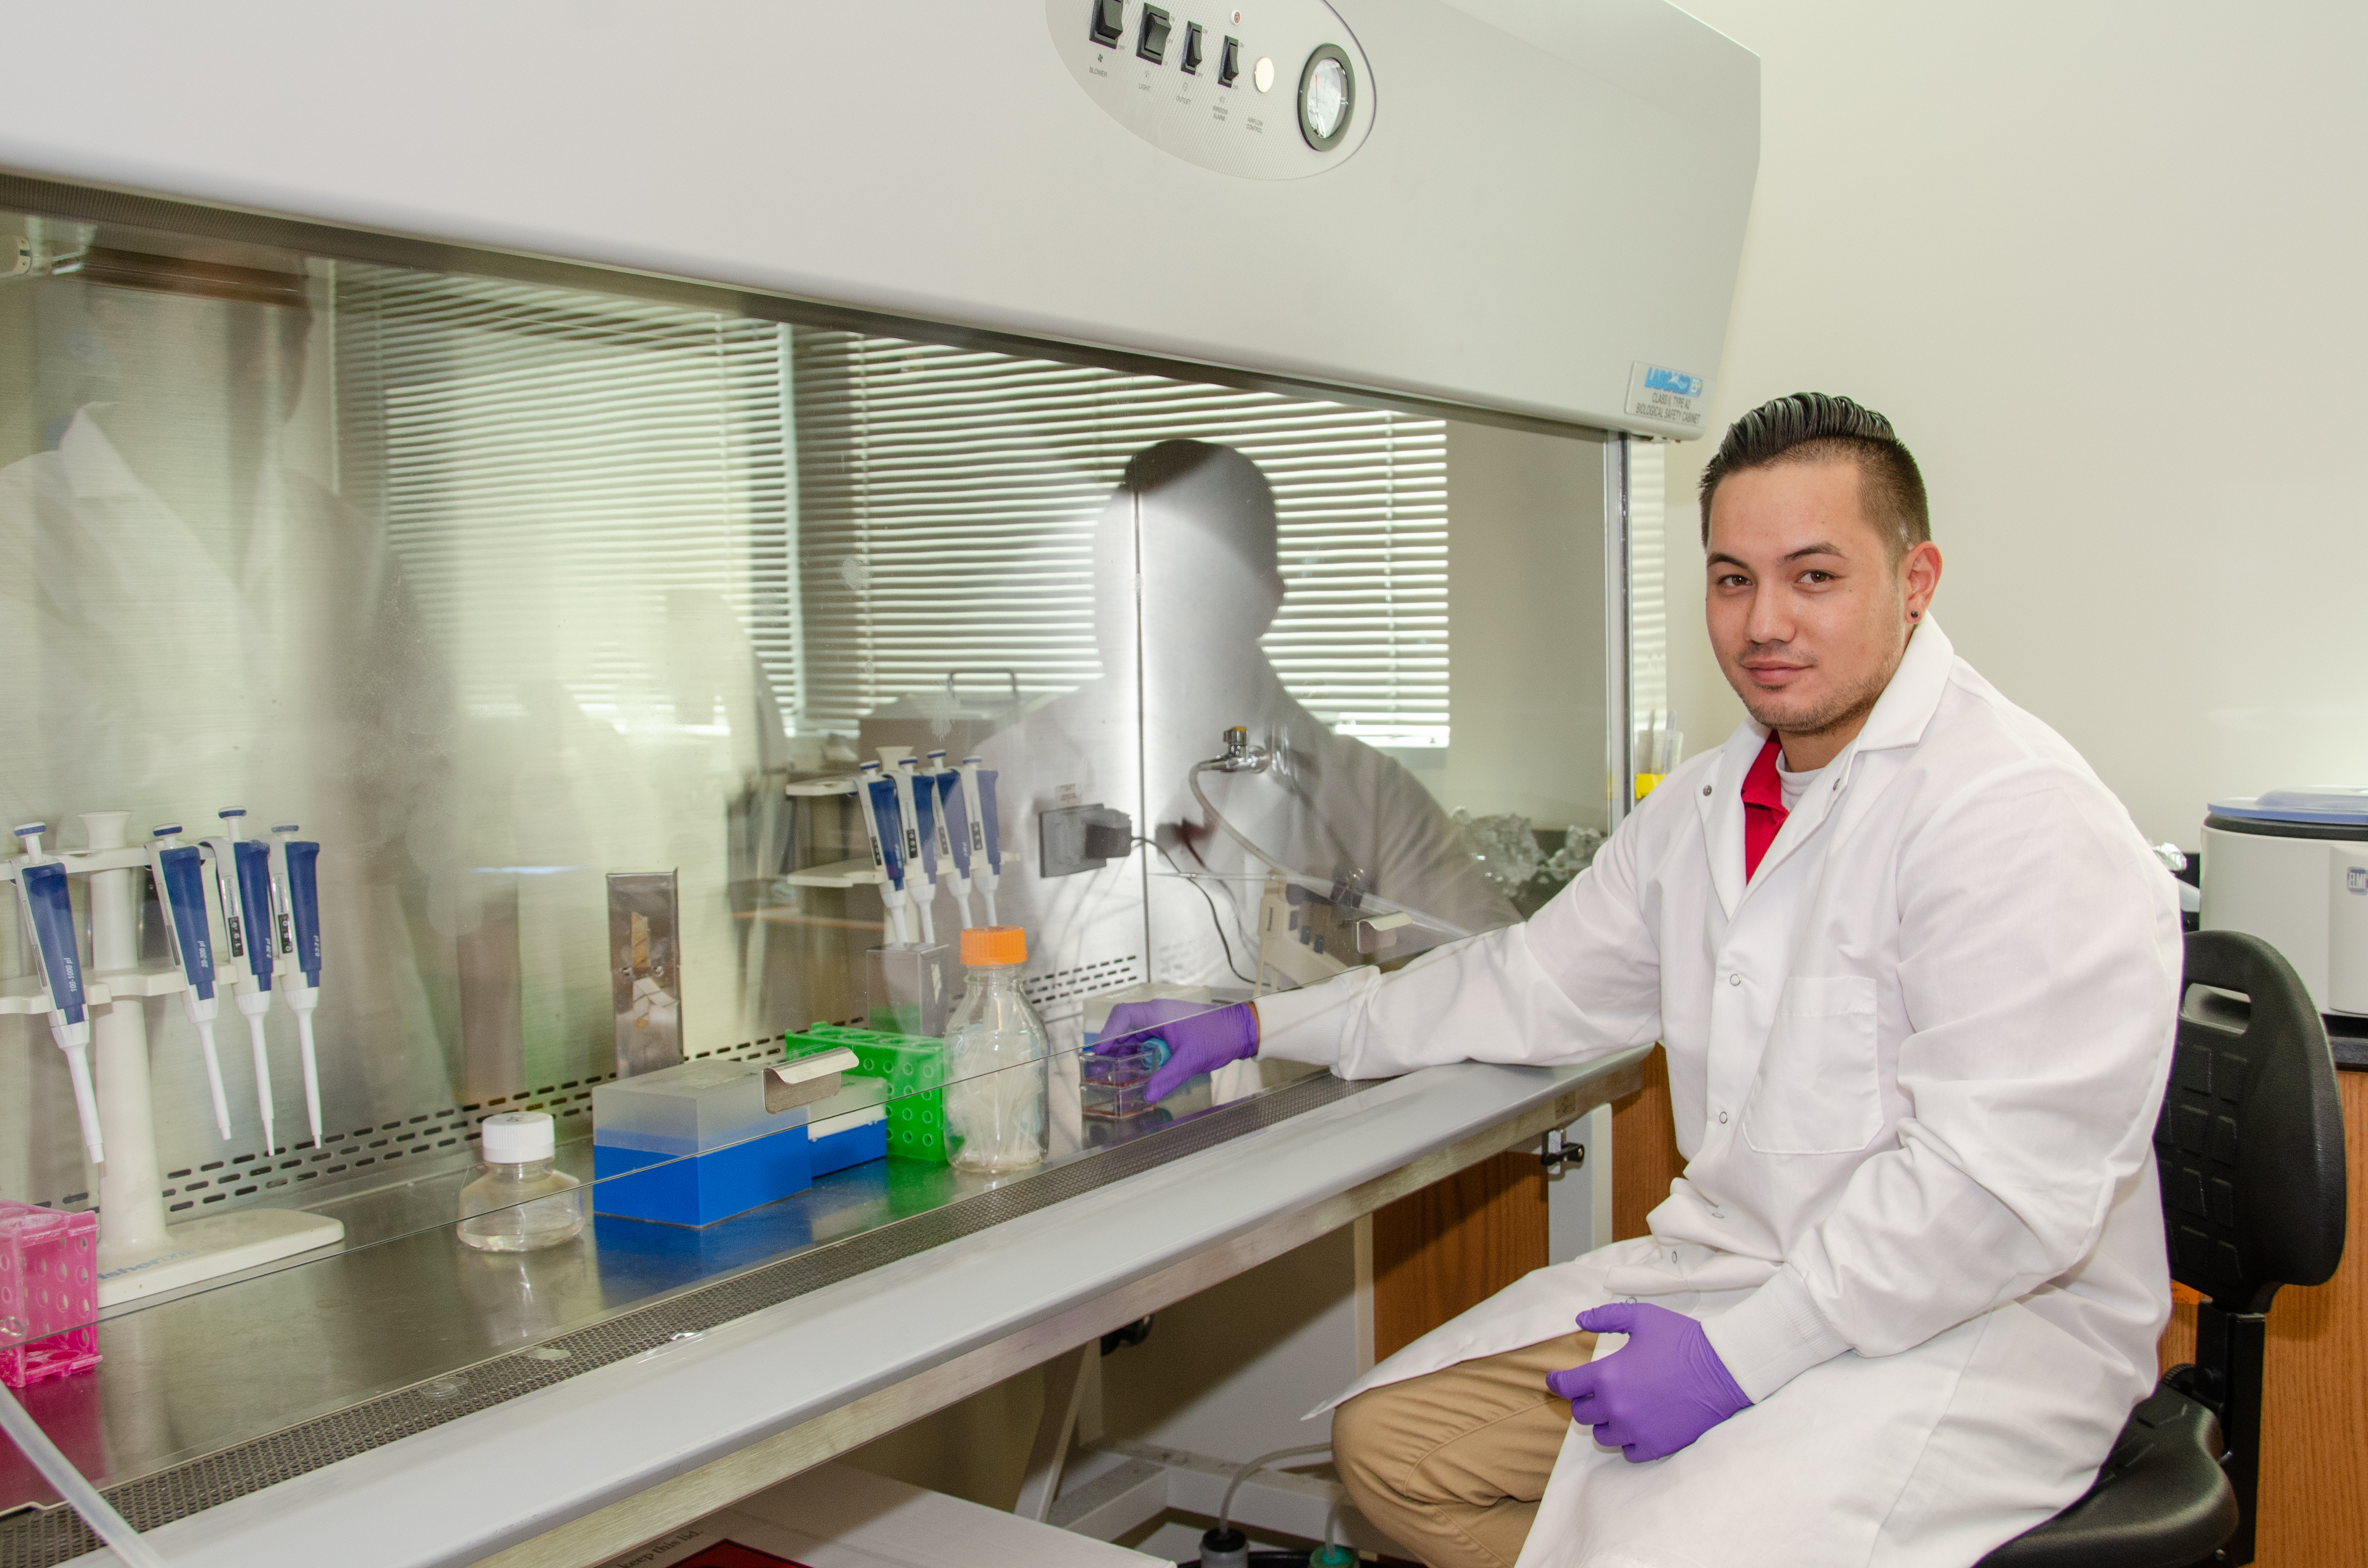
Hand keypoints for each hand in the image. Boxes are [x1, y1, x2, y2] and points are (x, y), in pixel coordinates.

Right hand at [1094, 999, 1257, 1102]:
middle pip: (1125, 1026)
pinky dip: (1141, 1053)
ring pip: (1136, 1034)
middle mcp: (1159, 1013)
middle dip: (1113, 1046)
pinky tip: (1139, 1069)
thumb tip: (1148, 1095)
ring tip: (1117, 1072)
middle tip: (1102, 1067)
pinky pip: (1149, 1040)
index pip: (1122, 1016)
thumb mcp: (1191, 1060)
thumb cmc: (1219, 1036)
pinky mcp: (1171, 1030)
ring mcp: (1165, 1021)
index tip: (1099, 1052)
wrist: (1242, 1030)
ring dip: (1127, 1052)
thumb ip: (1167, 1077)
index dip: (1107, 1033)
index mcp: (1159, 1013)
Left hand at [1545, 1302, 1750, 1461]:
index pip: (1565, 1386)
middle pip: (1581, 1414)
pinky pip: (1628, 1452)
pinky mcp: (1656, 1445)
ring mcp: (1635, 1430)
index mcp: (1607, 1376)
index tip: (1555, 1380)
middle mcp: (1615, 1407)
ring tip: (1619, 1408)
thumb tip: (1579, 1319)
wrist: (1723, 1369)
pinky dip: (1628, 1441)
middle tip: (1596, 1392)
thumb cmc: (1682, 1340)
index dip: (1556, 1382)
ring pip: (1602, 1435)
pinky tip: (1637, 1426)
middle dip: (1584, 1401)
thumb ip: (1605, 1317)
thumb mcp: (1641, 1317)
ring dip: (1605, 1422)